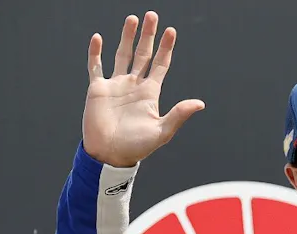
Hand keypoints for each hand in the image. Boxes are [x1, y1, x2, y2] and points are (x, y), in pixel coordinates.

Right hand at [82, 11, 204, 167]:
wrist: (109, 155)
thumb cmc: (136, 147)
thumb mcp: (162, 131)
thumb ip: (179, 115)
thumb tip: (200, 103)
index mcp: (150, 93)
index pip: (160, 65)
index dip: (166, 48)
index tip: (171, 31)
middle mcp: (134, 86)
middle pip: (143, 54)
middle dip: (148, 36)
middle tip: (152, 15)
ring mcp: (116, 86)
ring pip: (122, 55)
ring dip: (127, 37)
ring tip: (133, 19)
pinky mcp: (98, 90)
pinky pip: (96, 67)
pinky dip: (95, 53)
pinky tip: (98, 38)